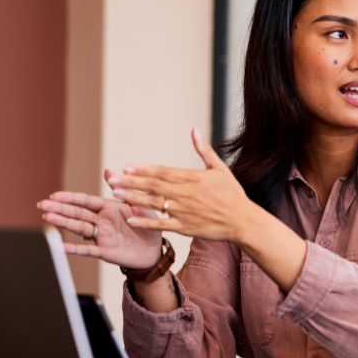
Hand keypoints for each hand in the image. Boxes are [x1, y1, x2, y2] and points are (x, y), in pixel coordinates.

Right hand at [37, 173, 162, 269]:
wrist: (156, 249)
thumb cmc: (148, 224)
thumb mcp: (139, 204)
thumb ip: (124, 189)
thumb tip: (108, 171)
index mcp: (110, 208)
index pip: (86, 201)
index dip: (71, 198)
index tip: (54, 195)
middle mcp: (102, 221)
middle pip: (77, 213)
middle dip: (59, 208)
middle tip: (42, 205)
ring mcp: (101, 236)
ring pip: (79, 228)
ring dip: (63, 223)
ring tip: (47, 218)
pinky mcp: (104, 251)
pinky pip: (87, 250)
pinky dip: (74, 249)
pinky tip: (60, 246)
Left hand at [107, 128, 256, 242]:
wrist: (243, 220)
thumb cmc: (233, 194)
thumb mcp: (220, 169)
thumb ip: (204, 150)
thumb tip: (194, 130)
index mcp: (193, 178)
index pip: (162, 171)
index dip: (143, 170)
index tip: (127, 168)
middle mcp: (185, 194)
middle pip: (153, 186)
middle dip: (132, 182)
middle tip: (113, 180)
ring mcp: (184, 211)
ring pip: (153, 203)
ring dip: (133, 198)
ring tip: (116, 194)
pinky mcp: (185, 227)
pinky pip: (161, 224)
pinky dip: (146, 222)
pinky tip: (131, 219)